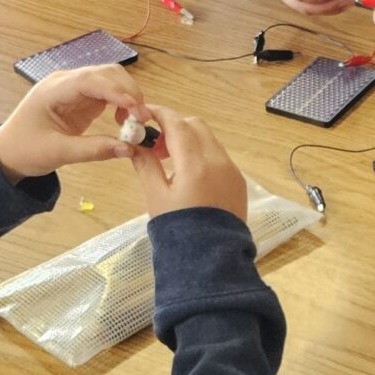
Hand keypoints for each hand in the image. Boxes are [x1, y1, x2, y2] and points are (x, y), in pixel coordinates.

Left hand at [0, 63, 149, 179]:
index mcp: (53, 89)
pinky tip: (125, 120)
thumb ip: (93, 150)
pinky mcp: (82, 98)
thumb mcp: (58, 153)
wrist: (8, 152)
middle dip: (128, 91)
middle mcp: (65, 82)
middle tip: (143, 118)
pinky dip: (122, 103)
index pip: (89, 80)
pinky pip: (108, 93)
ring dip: (128, 95)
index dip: (116, 91)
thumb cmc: (25, 149)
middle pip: (106, 73)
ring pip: (111, 79)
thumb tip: (128, 149)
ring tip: (136, 120)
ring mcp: (74, 88)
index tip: (137, 108)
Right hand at [130, 108, 249, 220]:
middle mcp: (218, 161)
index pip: (177, 124)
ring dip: (189, 140)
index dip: (159, 114)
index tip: (145, 114)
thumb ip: (146, 164)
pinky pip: (219, 156)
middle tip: (156, 144)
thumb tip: (135, 143)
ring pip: (209, 139)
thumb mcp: (155, 196)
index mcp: (195, 163)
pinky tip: (189, 175)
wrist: (210, 260)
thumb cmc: (177, 230)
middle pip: (196, 126)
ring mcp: (231, 170)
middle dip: (175, 126)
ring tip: (170, 162)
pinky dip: (202, 154)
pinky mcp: (238, 181)